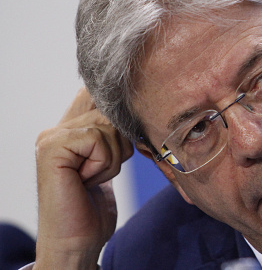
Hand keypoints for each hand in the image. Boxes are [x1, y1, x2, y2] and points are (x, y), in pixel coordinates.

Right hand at [34, 88, 133, 268]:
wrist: (77, 240)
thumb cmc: (93, 206)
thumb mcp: (108, 160)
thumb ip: (112, 133)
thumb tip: (134, 105)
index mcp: (69, 129)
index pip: (97, 96)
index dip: (117, 109)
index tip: (122, 129)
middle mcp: (57, 128)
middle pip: (112, 113)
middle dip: (120, 147)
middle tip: (98, 173)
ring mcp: (51, 137)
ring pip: (108, 127)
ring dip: (112, 159)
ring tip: (90, 179)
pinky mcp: (52, 147)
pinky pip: (97, 140)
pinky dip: (102, 164)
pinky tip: (85, 181)